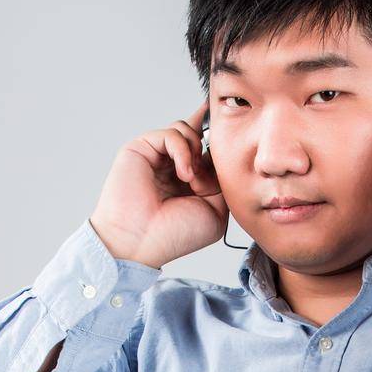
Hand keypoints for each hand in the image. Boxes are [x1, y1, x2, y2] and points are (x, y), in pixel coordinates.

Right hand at [89, 100, 229, 268]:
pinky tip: (183, 175)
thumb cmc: (173, 234)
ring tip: (192, 181)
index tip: (231, 145)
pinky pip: (172, 133)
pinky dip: (183, 150)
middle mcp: (172, 166)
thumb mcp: (216, 212)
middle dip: (210, 151)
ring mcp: (157, 156)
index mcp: (190, 181)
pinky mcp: (142, 147)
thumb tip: (219, 155)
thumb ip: (222, 181)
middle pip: (198, 134)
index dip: (221, 145)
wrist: (140, 242)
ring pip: (186, 129)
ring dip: (196, 152)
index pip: (208, 151)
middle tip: (204, 181)